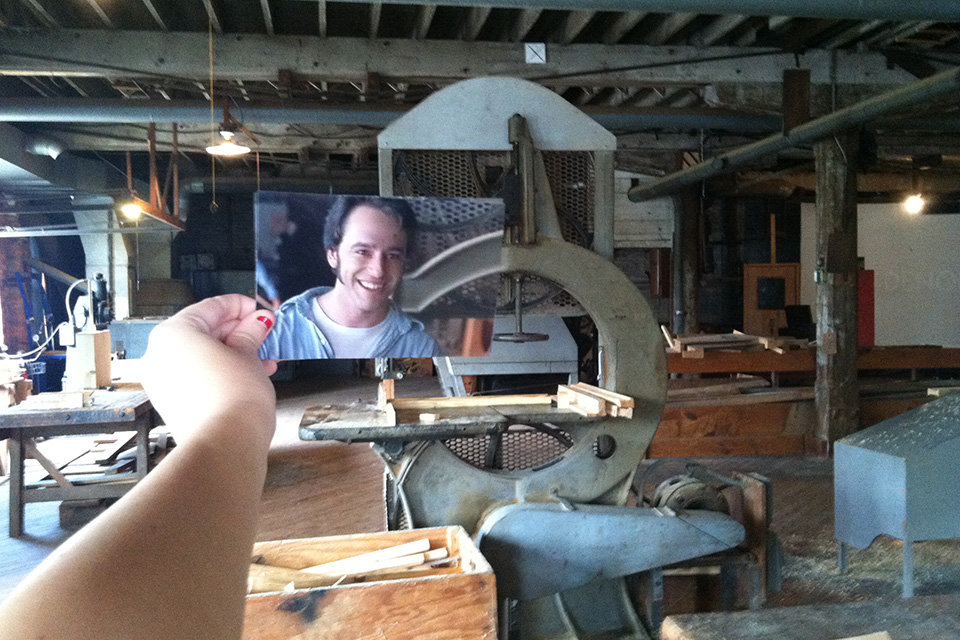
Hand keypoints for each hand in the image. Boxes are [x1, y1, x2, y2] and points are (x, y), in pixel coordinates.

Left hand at [141, 295, 277, 447]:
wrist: (225, 444)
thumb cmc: (234, 396)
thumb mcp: (248, 355)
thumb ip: (250, 333)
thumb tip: (259, 321)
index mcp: (173, 334)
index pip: (210, 307)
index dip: (240, 305)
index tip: (259, 307)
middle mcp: (160, 355)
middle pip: (203, 331)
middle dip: (238, 330)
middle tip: (264, 330)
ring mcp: (163, 381)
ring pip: (202, 355)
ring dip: (234, 352)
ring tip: (263, 355)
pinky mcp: (173, 402)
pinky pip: (198, 375)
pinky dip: (222, 370)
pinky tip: (250, 373)